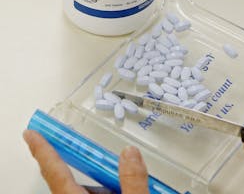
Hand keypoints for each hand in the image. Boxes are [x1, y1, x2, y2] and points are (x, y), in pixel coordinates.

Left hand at [23, 130, 148, 193]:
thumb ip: (133, 181)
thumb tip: (130, 152)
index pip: (55, 171)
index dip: (42, 151)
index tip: (31, 134)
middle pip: (68, 180)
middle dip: (81, 164)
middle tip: (85, 147)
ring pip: (83, 190)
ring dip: (102, 180)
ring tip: (127, 179)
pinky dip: (109, 189)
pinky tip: (127, 189)